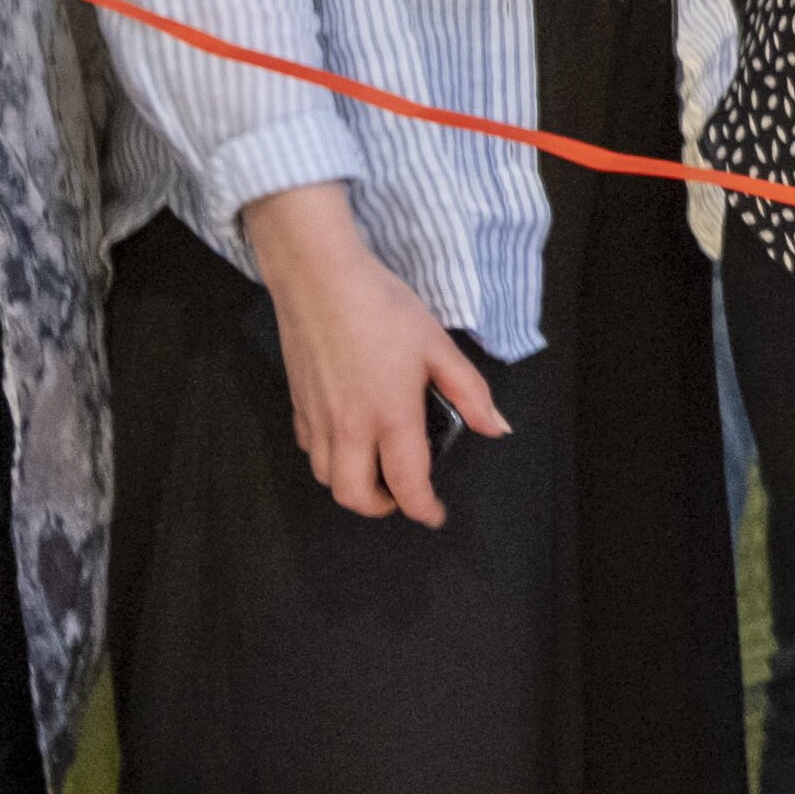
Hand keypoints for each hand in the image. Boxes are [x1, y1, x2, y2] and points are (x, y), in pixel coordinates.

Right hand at [239, 186, 505, 525]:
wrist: (320, 279)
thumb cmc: (382, 307)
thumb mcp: (439, 346)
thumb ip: (470, 393)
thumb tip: (496, 428)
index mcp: (391, 416)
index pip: (408, 485)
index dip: (424, 509)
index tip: (435, 514)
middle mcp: (349, 427)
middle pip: (356, 498)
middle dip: (383, 507)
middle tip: (405, 494)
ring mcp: (318, 418)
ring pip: (328, 479)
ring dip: (355, 485)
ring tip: (379, 467)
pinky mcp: (298, 404)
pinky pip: (310, 451)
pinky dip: (330, 459)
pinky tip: (349, 437)